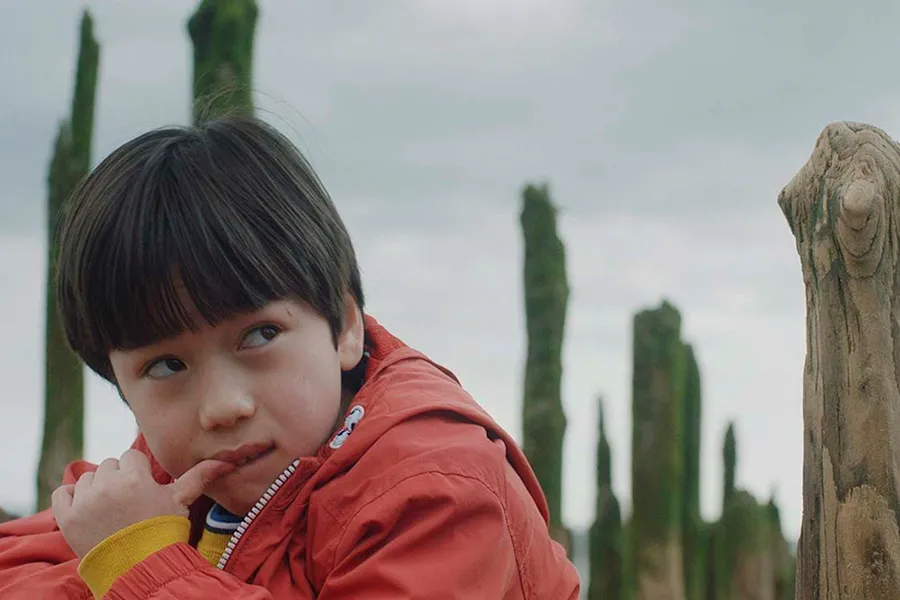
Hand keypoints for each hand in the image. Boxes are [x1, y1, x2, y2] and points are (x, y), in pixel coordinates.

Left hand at [51, 449, 234, 557]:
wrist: (140, 569)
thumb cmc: (163, 533)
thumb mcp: (182, 502)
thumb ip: (200, 477)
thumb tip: (228, 461)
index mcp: (135, 476)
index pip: (130, 458)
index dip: (138, 474)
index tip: (143, 490)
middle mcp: (107, 484)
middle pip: (109, 465)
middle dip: (117, 479)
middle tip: (128, 501)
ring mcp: (85, 501)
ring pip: (87, 478)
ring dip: (96, 489)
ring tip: (110, 509)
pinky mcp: (67, 518)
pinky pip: (61, 493)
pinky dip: (69, 497)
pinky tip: (85, 508)